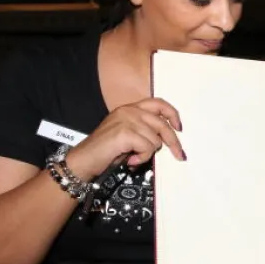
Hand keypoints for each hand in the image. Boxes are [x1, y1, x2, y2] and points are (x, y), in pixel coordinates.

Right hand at [65, 98, 184, 179]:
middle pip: (162, 124)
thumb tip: (168, 138)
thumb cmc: (106, 151)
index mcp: (129, 108)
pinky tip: (131, 160)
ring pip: (155, 140)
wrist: (85, 160)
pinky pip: (148, 148)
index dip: (172, 114)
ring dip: (148, 153)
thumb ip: (145, 130)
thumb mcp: (128, 134)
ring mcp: (126, 120)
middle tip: (179, 156)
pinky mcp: (125, 133)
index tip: (179, 128)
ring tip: (135, 157)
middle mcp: (129, 110)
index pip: (158, 103)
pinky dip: (142, 158)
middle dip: (173, 142)